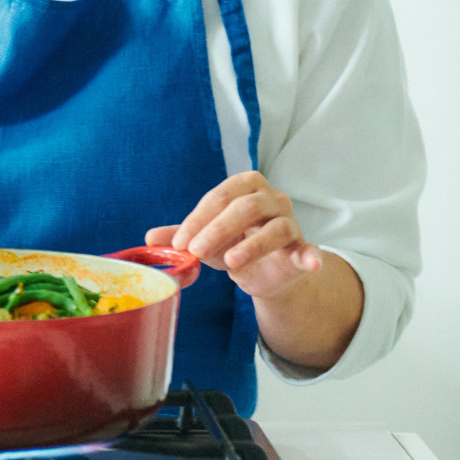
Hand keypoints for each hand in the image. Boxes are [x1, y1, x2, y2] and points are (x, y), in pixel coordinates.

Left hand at [146, 171, 321, 300]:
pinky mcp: (304, 249)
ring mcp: (291, 223)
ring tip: (231, 263)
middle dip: (218, 229)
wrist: (263, 272)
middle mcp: (272, 199)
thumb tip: (149, 238)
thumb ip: (179, 236)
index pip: (220, 196)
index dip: (197, 219)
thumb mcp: (204, 239)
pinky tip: (308, 263)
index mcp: (245, 187)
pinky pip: (309, 249)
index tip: (179, 242)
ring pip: (276, 227)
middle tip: (195, 251)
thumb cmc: (232, 244)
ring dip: (253, 245)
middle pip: (246, 207)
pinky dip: (311, 255)